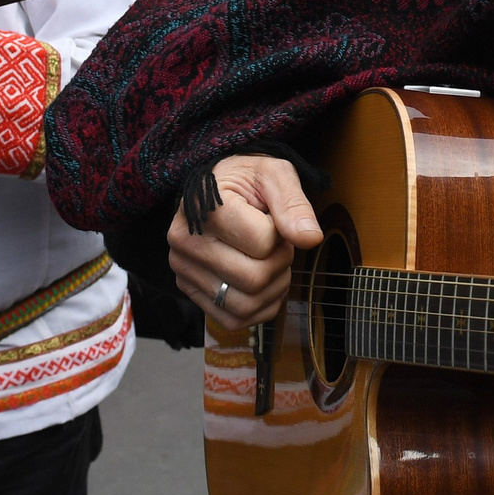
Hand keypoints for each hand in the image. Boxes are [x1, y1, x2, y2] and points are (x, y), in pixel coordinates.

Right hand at [168, 155, 324, 328]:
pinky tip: (262, 282)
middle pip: (254, 279)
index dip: (281, 233)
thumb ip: (293, 203)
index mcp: (203, 207)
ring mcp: (183, 270)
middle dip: (280, 263)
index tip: (271, 218)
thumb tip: (310, 239)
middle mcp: (185, 242)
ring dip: (273, 288)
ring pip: (245, 306)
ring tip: (270, 261)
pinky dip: (260, 307)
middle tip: (276, 243)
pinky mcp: (189, 292)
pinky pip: (235, 320)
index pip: (262, 242)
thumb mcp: (273, 174)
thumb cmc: (245, 181)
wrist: (215, 190)